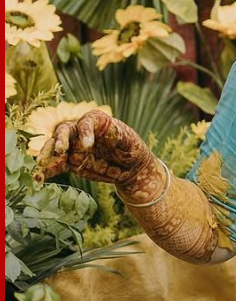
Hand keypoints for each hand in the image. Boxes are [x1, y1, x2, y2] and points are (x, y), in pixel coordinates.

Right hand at [33, 109, 157, 189]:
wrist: (129, 166)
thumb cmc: (131, 147)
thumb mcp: (130, 141)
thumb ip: (120, 136)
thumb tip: (111, 132)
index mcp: (96, 122)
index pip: (86, 122)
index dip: (85, 132)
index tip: (88, 146)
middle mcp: (80, 132)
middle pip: (64, 131)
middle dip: (60, 140)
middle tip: (59, 151)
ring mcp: (73, 147)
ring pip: (55, 148)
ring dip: (47, 154)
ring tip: (40, 164)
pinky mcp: (70, 162)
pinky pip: (56, 165)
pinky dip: (47, 171)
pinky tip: (38, 178)